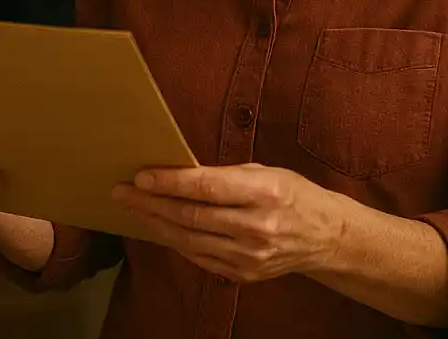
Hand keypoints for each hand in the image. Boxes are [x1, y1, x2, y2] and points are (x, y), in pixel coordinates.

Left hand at [112, 163, 348, 283]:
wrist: (325, 237)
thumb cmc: (291, 194)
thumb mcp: (264, 172)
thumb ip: (223, 175)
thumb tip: (175, 172)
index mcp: (264, 193)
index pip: (207, 188)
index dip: (169, 183)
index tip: (140, 176)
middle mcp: (257, 227)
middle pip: (192, 216)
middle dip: (151, 203)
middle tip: (122, 191)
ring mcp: (250, 256)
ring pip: (190, 239)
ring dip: (155, 223)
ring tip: (131, 208)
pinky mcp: (244, 274)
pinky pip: (199, 256)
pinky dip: (174, 241)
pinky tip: (156, 227)